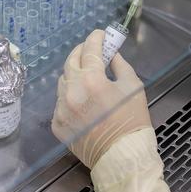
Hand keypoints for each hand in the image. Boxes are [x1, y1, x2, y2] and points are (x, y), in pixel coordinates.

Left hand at [51, 30, 151, 168]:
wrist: (122, 157)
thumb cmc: (132, 121)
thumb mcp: (133, 87)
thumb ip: (120, 65)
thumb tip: (111, 54)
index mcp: (92, 80)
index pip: (90, 49)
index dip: (96, 38)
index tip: (101, 34)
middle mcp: (71, 91)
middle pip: (71, 60)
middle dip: (82, 51)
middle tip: (92, 49)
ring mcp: (61, 109)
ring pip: (63, 80)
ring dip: (75, 74)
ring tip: (87, 76)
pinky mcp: (57, 124)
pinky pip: (60, 102)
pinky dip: (70, 96)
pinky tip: (83, 100)